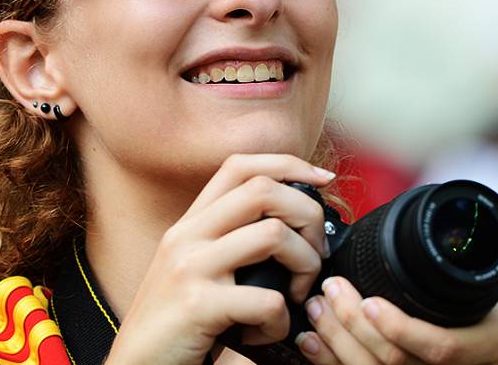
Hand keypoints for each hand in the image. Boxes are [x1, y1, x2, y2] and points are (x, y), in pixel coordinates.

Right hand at [106, 153, 335, 364]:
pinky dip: (281, 321)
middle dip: (308, 215)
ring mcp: (190, 267)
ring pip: (274, 235)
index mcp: (190, 222)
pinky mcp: (197, 306)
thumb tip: (293, 225)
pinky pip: (267, 300)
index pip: (240, 166)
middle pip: (263, 189)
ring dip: (305, 265)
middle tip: (316, 254)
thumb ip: (229, 240)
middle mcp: (187, 235)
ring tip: (296, 294)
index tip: (321, 181)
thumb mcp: (194, 267)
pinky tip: (267, 332)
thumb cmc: (177, 323)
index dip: (288, 164)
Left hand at [296, 278, 497, 364]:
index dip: (400, 328)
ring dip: (336, 341)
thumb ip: (470, 260)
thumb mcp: (493, 286)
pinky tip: (311, 341)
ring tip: (316, 308)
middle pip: (394, 361)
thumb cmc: (493, 316)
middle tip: (330, 289)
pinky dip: (329, 361)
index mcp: (484, 343)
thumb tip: (443, 222)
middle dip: (352, 326)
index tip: (370, 302)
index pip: (439, 346)